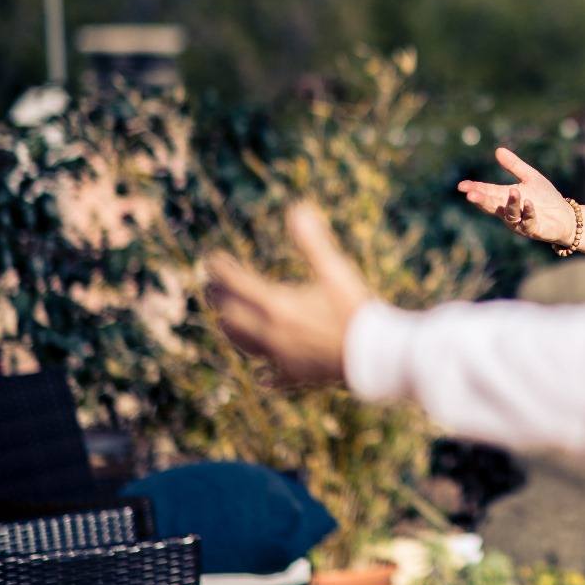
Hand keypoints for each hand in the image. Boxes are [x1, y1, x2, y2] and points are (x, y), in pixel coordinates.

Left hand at [205, 204, 374, 383]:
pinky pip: (272, 376)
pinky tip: (261, 375)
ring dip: (232, 330)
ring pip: (244, 345)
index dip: (220, 269)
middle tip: (210, 287)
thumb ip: (313, 241)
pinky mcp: (295, 374)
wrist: (374, 353)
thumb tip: (298, 208)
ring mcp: (281, 356)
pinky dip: (264, 372)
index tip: (211, 258)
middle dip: (218, 299)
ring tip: (226, 320)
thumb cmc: (355, 308)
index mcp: (277, 305)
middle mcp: (271, 333)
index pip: (235, 284)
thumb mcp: (335, 270)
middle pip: (230, 316)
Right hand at [457, 147, 573, 244]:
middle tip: (470, 195)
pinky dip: (528, 212)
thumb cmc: (545, 197)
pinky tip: (528, 203)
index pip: (487, 192)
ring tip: (512, 191)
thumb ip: (514, 166)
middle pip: (492, 206)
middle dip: (481, 200)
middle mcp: (509, 211)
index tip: (461, 186)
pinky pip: (528, 221)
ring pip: (510, 214)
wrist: (565, 216)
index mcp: (505, 198)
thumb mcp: (530, 177)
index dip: (475, 189)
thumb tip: (498, 150)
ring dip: (511, 203)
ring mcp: (519, 222)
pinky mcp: (533, 229)